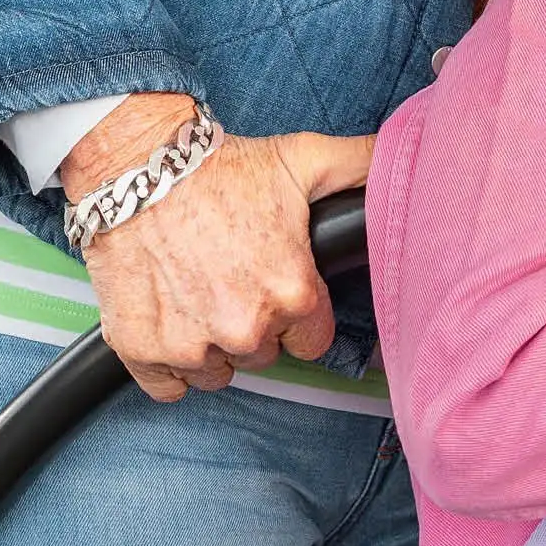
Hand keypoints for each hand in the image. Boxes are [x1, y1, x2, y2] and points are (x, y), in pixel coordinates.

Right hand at [64, 94, 373, 402]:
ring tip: (192, 290)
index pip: (310, 341)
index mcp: (293, 295)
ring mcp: (191, 344)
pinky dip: (165, 362)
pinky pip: (168, 387)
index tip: (270, 283)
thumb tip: (411, 162)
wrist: (134, 163)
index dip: (293, 312)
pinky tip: (166, 317)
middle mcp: (245, 328)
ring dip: (207, 343)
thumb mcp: (303, 158)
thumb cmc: (219, 166)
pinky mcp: (143, 350)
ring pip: (215, 372)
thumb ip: (361, 168)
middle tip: (226, 276)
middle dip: (249, 323)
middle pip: (261, 355)